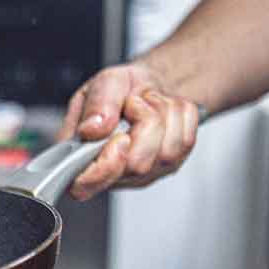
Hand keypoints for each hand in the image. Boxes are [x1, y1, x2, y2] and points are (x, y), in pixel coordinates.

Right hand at [56, 62, 200, 200]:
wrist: (147, 86)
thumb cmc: (121, 89)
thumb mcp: (103, 82)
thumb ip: (96, 104)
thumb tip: (91, 129)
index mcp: (81, 156)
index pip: (85, 185)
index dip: (107, 165)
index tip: (121, 138)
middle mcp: (112, 172)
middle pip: (137, 165)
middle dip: (145, 122)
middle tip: (135, 103)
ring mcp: (143, 173)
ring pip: (167, 153)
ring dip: (164, 114)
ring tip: (150, 102)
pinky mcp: (170, 165)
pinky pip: (186, 142)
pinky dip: (181, 115)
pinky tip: (165, 109)